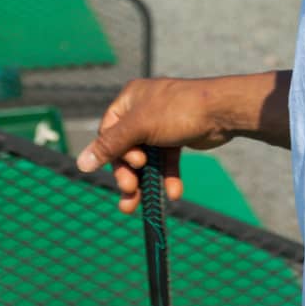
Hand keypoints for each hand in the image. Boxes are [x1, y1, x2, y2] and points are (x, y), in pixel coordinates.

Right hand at [76, 76, 235, 212]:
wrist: (222, 111)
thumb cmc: (177, 111)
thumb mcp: (139, 127)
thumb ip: (110, 145)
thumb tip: (81, 163)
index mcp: (130, 99)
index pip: (108, 132)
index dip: (113, 155)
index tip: (124, 175)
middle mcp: (143, 109)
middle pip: (126, 148)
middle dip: (128, 173)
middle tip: (130, 191)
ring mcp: (161, 124)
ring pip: (146, 158)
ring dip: (144, 182)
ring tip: (140, 206)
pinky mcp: (177, 136)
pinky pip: (166, 160)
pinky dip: (167, 176)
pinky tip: (174, 192)